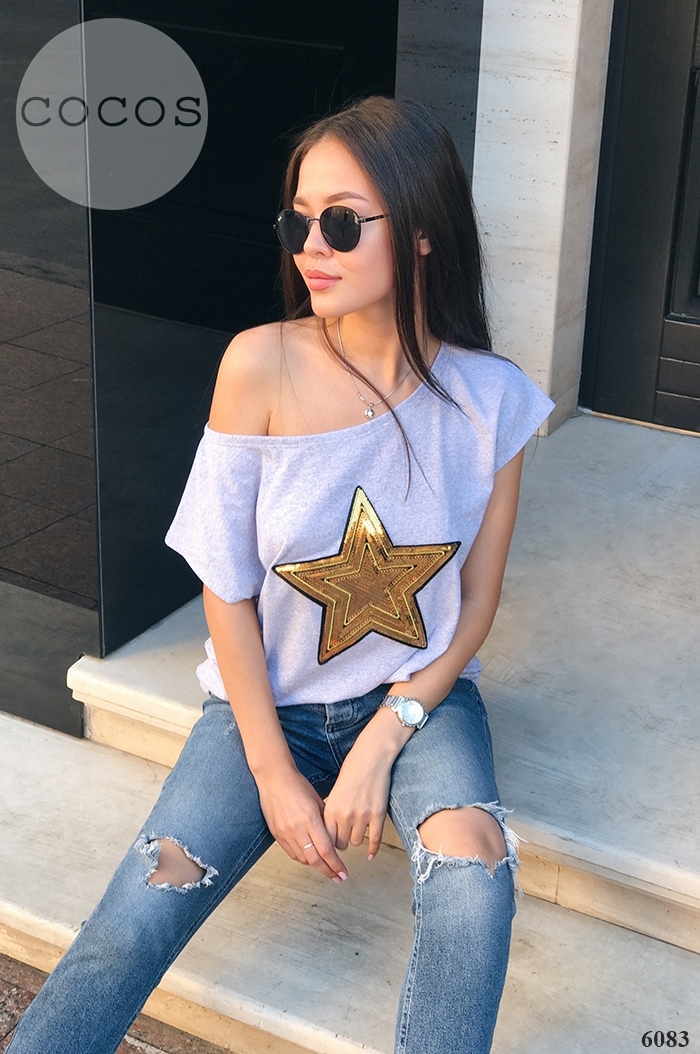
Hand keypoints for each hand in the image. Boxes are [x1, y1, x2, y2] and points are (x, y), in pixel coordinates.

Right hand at [255, 765, 347, 881]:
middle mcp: (296, 829)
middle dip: (328, 871)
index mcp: (310, 819)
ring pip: (302, 859)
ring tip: (326, 867)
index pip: (326, 850)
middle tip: (338, 878)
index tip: (343, 873)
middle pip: (314, 860)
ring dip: (316, 865)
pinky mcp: (276, 834)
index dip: (336, 865)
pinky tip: (310, 858)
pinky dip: (302, 858)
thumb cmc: (298, 785)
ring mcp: (285, 833)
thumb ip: (326, 821)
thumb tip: (335, 839)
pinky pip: (291, 853)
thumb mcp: (318, 801)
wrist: (274, 779)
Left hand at [323, 732, 394, 860]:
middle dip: (342, 841)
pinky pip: (375, 839)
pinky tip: (371, 854)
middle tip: (344, 837)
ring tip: (357, 831)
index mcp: (331, 808)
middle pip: (341, 843)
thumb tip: (330, 830)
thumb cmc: (352, 770)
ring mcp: (362, 816)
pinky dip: (373, 849)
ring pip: (356, 842)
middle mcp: (344, 815)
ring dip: (356, 838)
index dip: (328, 842)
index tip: (330, 843)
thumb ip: (332, 811)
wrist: (371, 757)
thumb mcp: (336, 791)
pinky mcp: (378, 815)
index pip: (326, 837)